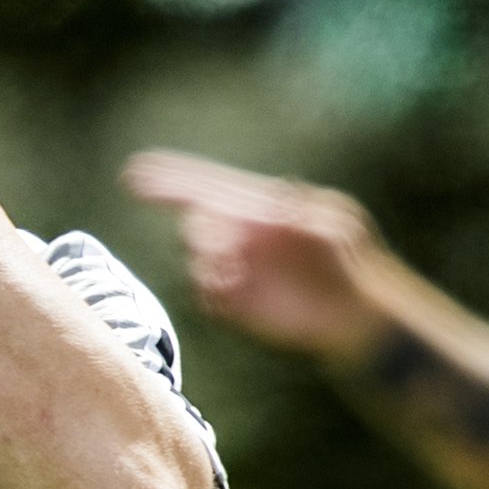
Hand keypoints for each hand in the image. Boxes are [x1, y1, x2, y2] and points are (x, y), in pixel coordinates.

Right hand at [121, 150, 389, 360]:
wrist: (356, 315)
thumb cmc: (349, 260)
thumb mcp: (333, 228)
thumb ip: (300, 213)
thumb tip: (269, 201)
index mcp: (258, 209)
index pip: (207, 188)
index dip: (170, 179)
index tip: (132, 173)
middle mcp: (239, 237)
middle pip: (196, 225)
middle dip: (202, 234)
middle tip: (227, 249)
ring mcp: (234, 270)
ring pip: (196, 263)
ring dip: (209, 267)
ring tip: (236, 275)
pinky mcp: (234, 304)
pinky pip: (205, 297)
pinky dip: (212, 294)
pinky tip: (232, 294)